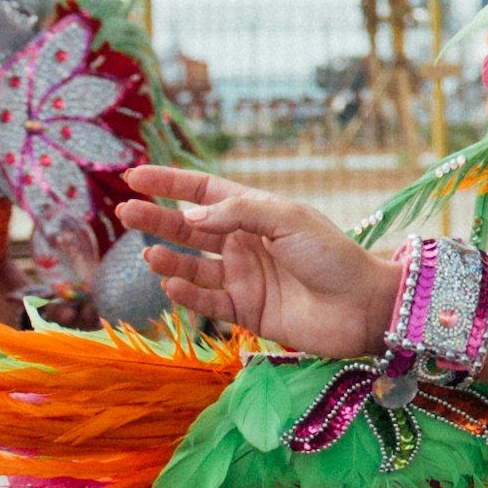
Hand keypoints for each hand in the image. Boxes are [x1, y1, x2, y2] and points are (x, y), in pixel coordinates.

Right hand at [115, 166, 390, 359]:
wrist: (362, 306)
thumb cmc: (332, 255)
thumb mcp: (287, 219)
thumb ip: (238, 213)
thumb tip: (191, 214)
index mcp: (256, 213)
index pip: (203, 192)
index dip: (169, 184)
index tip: (133, 176)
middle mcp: (245, 243)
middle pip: (190, 228)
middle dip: (157, 219)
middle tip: (125, 212)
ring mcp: (244, 278)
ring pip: (193, 265)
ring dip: (169, 258)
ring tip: (149, 253)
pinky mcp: (247, 311)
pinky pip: (208, 300)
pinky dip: (187, 293)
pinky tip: (171, 282)